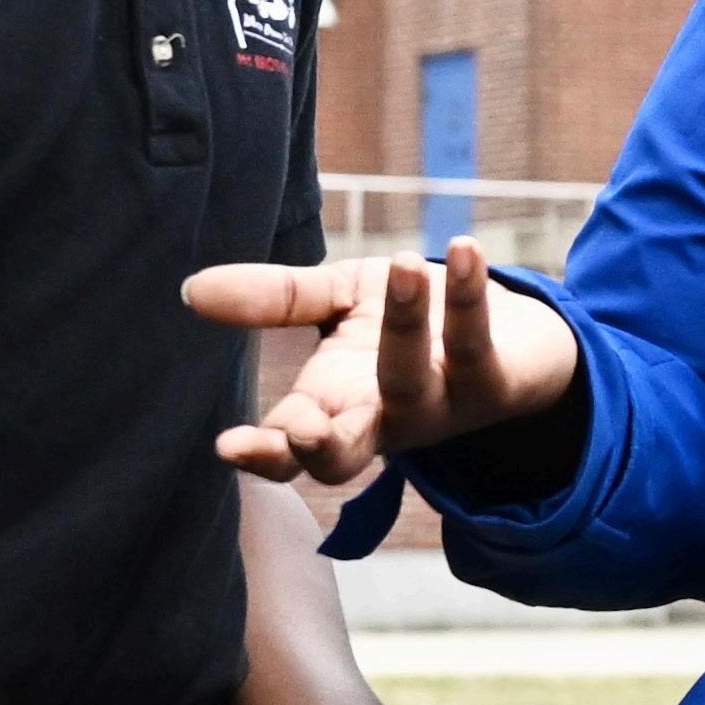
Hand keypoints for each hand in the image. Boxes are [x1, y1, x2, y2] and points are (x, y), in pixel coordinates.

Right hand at [186, 238, 582, 493]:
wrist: (512, 333)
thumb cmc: (406, 322)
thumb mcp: (338, 302)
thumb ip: (275, 299)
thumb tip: (192, 290)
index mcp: (333, 408)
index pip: (288, 446)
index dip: (262, 453)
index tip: (228, 445)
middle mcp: (383, 420)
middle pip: (343, 457)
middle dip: (320, 448)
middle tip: (303, 427)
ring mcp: (441, 408)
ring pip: (410, 385)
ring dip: (403, 326)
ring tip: (401, 262)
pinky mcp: (495, 383)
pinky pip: (475, 344)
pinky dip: (469, 295)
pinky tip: (464, 246)